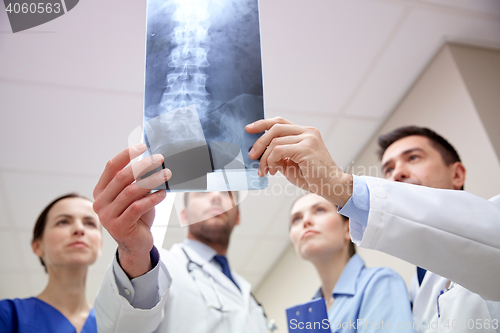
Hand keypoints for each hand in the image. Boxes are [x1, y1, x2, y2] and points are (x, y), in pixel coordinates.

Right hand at [92, 143, 170, 277]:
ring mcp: (107, 216)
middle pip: (122, 177)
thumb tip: (155, 162)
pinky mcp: (119, 226)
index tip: (142, 146)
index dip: (126, 154)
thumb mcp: (136, 196)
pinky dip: (152, 198)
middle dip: (143, 166)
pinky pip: (137, 207)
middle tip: (160, 159)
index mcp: (101, 191)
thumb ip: (139, 181)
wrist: (136, 244)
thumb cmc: (137, 216)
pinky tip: (163, 193)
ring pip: (130, 191)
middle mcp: (100, 202)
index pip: (111, 167)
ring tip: (167, 174)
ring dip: (151, 180)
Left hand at [246, 117, 352, 206]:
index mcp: (305, 132)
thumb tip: (259, 152)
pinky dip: (271, 161)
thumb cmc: (312, 177)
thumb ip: (278, 155)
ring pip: (275, 142)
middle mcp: (307, 132)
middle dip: (260, 142)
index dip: (262, 124)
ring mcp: (308, 138)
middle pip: (275, 128)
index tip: (248, 129)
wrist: (331, 186)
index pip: (280, 122)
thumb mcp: (290, 164)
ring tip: (265, 171)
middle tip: (252, 156)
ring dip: (265, 158)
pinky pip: (279, 150)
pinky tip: (273, 171)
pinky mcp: (306, 148)